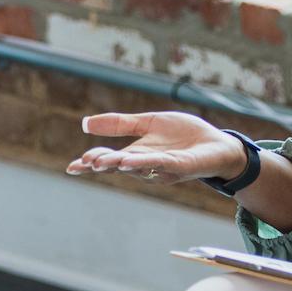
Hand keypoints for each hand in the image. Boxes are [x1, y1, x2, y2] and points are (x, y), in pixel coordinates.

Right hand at [66, 112, 247, 184]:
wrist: (218, 144)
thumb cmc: (185, 137)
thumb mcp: (149, 123)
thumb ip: (120, 124)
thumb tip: (85, 123)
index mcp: (138, 155)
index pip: (110, 160)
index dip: (91, 164)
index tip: (73, 166)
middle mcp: (147, 165)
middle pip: (119, 166)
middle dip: (101, 165)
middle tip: (83, 164)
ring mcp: (164, 167)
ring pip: (137, 167)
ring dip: (117, 165)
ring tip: (99, 162)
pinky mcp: (181, 165)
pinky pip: (160, 164)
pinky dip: (143, 163)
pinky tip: (128, 161)